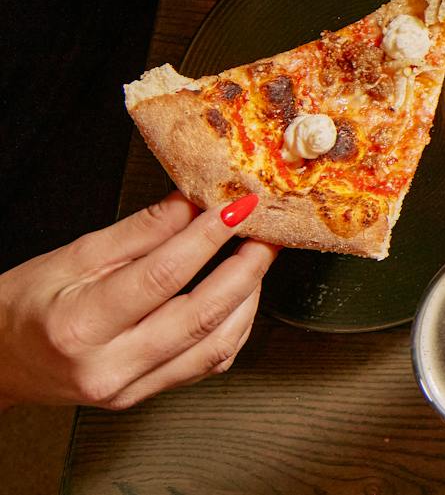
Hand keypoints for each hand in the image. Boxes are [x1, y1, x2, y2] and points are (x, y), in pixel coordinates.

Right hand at [0, 192, 277, 409]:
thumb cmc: (27, 305)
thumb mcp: (74, 255)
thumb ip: (141, 230)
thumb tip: (194, 200)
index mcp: (80, 326)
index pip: (164, 276)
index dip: (209, 237)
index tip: (239, 205)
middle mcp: (107, 366)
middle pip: (200, 317)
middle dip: (246, 269)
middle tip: (266, 233)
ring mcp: (128, 388)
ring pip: (215, 346)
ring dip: (248, 298)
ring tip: (257, 258)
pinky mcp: (144, 396)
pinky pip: (206, 364)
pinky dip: (233, 327)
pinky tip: (238, 297)